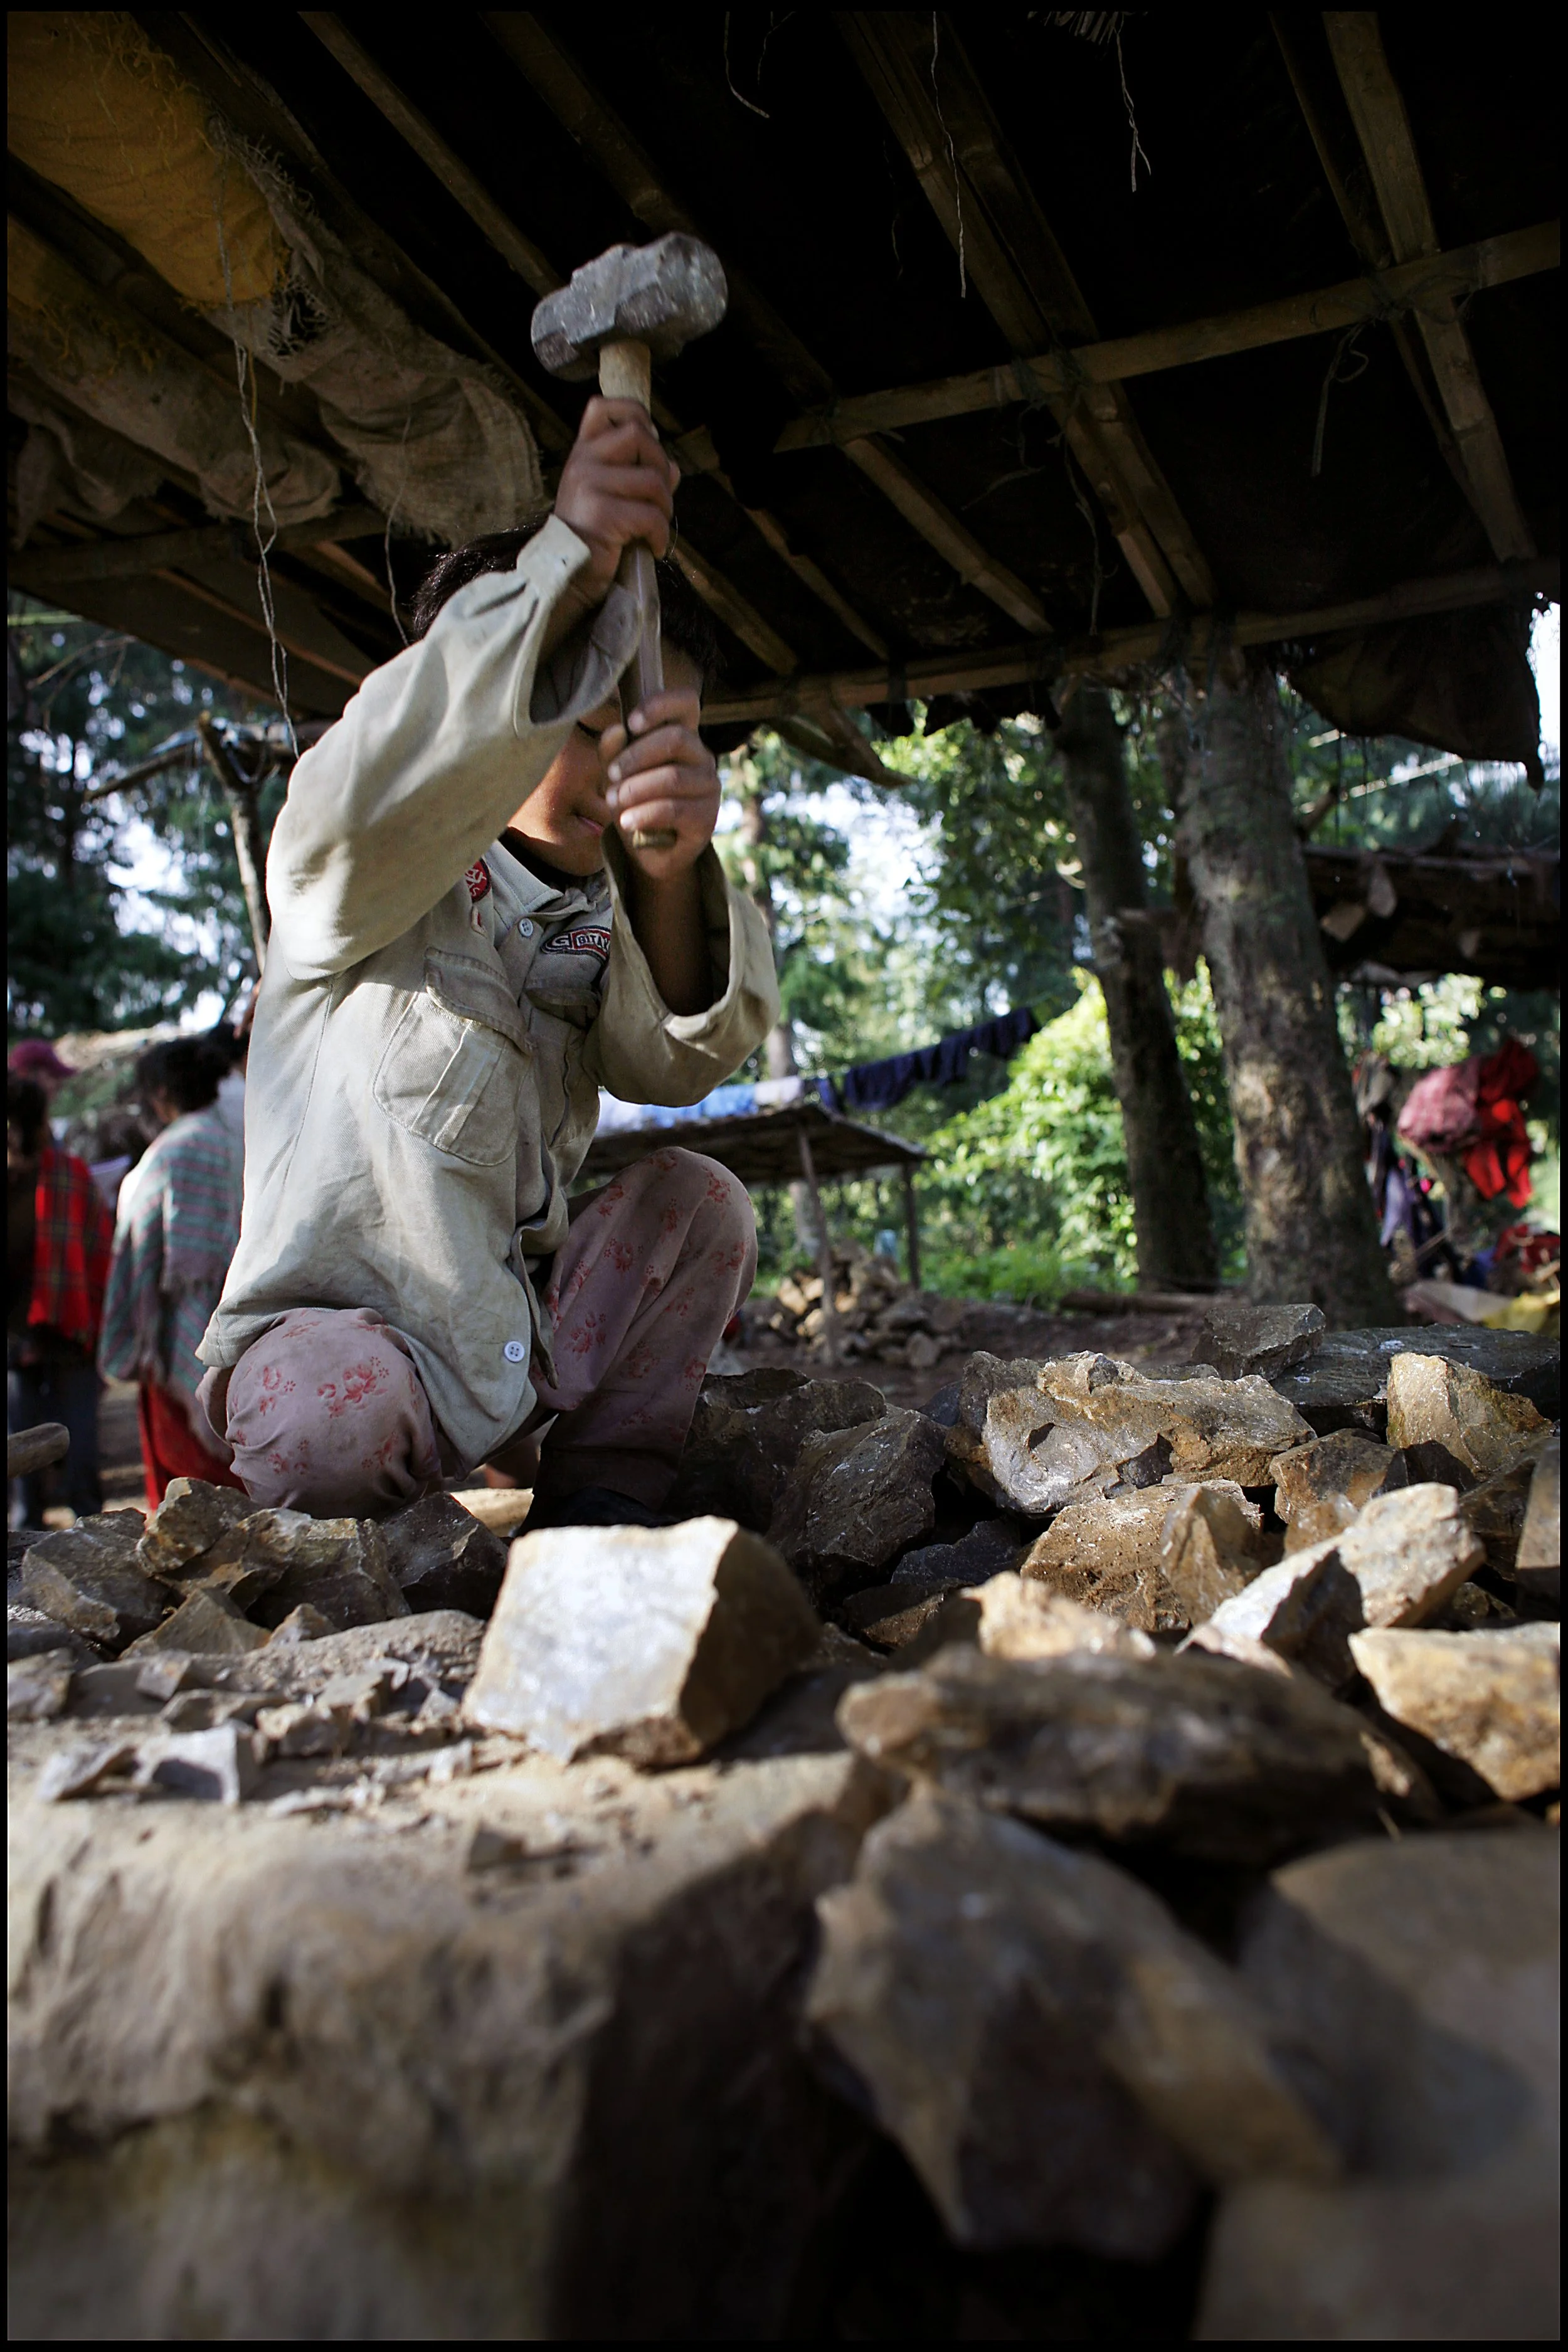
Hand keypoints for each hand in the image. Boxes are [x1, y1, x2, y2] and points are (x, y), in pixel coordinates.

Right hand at [552, 396, 679, 607]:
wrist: (568, 577)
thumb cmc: (595, 538)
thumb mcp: (614, 498)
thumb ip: (640, 476)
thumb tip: (673, 468)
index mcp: (583, 452)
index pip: (604, 407)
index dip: (636, 416)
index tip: (648, 446)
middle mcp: (582, 461)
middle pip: (639, 435)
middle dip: (661, 467)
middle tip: (658, 499)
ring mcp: (588, 485)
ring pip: (653, 480)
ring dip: (665, 509)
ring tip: (655, 529)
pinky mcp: (601, 513)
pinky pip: (651, 516)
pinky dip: (661, 535)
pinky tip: (652, 547)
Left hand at [599, 686, 718, 879]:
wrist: (648, 852)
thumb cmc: (634, 803)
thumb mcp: (615, 775)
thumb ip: (612, 752)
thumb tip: (617, 730)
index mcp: (682, 736)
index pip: (686, 702)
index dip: (660, 705)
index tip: (632, 723)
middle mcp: (701, 757)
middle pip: (676, 739)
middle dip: (635, 756)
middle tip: (610, 775)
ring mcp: (708, 787)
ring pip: (673, 777)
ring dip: (635, 789)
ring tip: (614, 802)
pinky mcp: (706, 818)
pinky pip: (674, 809)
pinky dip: (644, 814)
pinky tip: (627, 821)